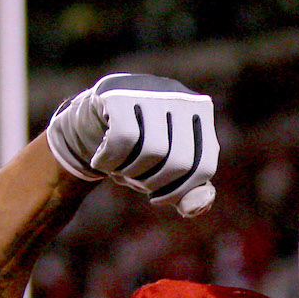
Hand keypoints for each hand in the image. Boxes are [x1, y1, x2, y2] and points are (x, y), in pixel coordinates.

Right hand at [47, 74, 219, 216]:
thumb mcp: (167, 171)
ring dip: (131, 173)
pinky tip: (101, 162)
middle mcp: (180, 95)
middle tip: (135, 183)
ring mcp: (150, 89)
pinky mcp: (118, 92)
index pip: (205, 165)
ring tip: (119, 170)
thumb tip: (197, 207)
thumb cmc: (139, 148)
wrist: (93, 120)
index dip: (180, 191)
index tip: (157, 199)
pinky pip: (123, 138)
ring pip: (153, 150)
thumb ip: (188, 192)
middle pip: (180, 161)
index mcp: (201, 112)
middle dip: (154, 183)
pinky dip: (110, 160)